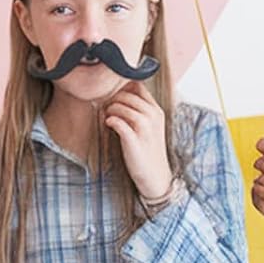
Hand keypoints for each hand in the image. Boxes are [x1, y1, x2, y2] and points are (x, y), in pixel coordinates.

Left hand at [103, 86, 172, 200]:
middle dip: (114, 99)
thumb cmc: (148, 149)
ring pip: (123, 107)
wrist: (155, 176)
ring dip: (111, 109)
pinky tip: (109, 124)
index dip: (123, 88)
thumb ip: (138, 110)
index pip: (139, 86)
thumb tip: (118, 95)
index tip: (114, 96)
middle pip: (128, 95)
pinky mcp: (135, 141)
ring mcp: (145, 129)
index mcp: (156, 110)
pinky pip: (119, 123)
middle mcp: (153, 116)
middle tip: (107, 108)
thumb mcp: (149, 125)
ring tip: (107, 116)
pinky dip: (112, 121)